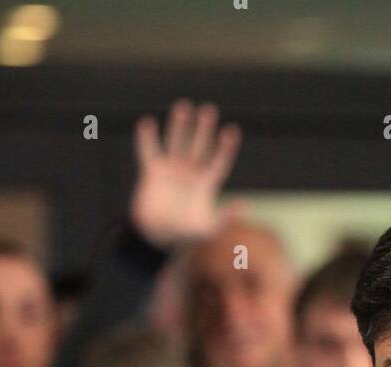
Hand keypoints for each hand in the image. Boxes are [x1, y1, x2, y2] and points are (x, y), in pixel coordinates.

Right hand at [130, 99, 240, 248]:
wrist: (159, 236)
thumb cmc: (186, 234)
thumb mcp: (209, 229)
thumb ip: (226, 217)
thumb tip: (244, 205)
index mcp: (206, 183)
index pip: (219, 161)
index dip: (226, 148)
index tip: (232, 131)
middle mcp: (190, 171)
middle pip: (199, 146)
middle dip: (204, 129)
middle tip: (209, 110)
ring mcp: (172, 169)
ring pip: (176, 142)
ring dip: (179, 126)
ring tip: (183, 107)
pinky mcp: (153, 172)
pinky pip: (149, 152)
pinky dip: (147, 139)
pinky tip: (147, 124)